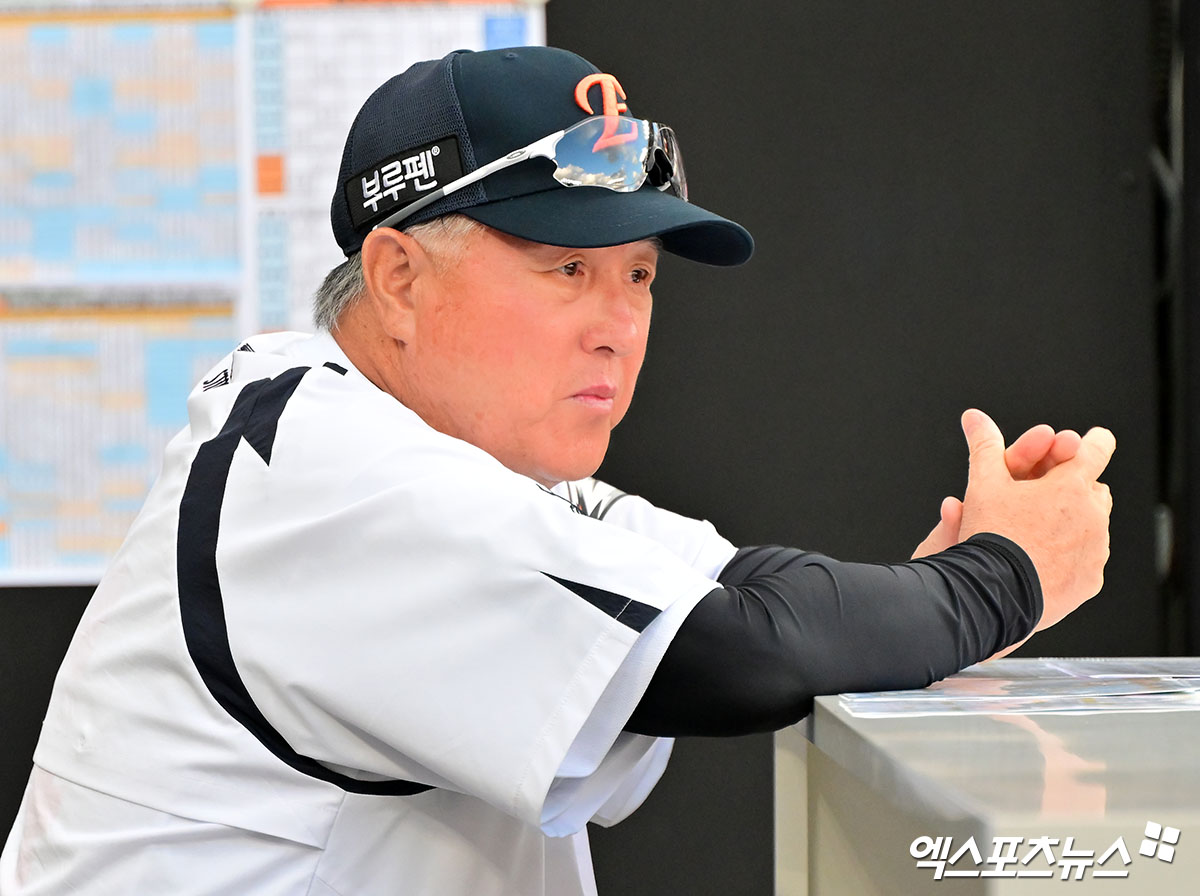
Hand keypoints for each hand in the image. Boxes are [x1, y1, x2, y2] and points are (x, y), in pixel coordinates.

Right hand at [958, 409, 1113, 631]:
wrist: (996, 592)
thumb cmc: (991, 536)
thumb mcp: (983, 483)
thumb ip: (984, 445)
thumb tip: (974, 416)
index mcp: (1071, 485)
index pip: (1097, 449)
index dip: (1093, 441)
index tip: (1091, 439)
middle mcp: (1093, 515)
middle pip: (1094, 489)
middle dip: (1074, 490)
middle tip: (1045, 497)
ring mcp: (1096, 549)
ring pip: (1094, 525)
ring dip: (1075, 523)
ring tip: (1039, 532)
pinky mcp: (1091, 579)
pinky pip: (1088, 559)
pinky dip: (1072, 556)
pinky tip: (1044, 560)